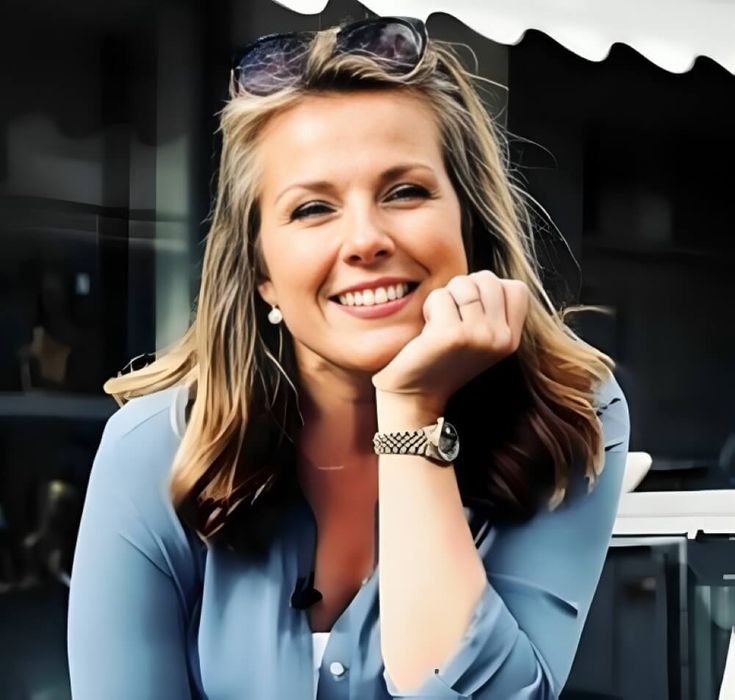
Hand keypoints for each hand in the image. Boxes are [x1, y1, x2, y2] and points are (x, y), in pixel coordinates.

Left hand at [372, 270, 528, 414]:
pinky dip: (429, 306)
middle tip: (450, 316)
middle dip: (463, 289)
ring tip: (438, 322)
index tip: (468, 311)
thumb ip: (490, 309)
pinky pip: (441, 296)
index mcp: (511, 339)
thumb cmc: (440, 358)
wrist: (415, 394)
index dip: (487, 289)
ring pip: (464, 284)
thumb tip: (485, 277)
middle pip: (489, 279)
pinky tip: (427, 330)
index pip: (515, 288)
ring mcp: (480, 337)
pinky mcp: (453, 336)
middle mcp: (501, 339)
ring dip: (444, 297)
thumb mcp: (478, 335)